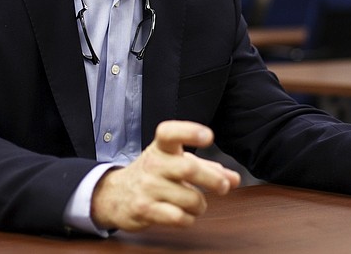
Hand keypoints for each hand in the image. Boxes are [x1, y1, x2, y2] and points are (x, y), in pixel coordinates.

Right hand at [90, 120, 240, 231]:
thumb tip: (234, 178)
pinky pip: (178, 217)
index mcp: (162, 147)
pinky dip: (188, 219)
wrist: (115, 194)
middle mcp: (153, 164)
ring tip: (197, 204)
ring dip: (201, 205)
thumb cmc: (155, 174)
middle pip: (189, 168)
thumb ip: (208, 169)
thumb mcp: (177, 162)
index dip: (189, 132)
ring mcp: (147, 187)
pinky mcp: (144, 209)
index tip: (208, 136)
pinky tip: (184, 215)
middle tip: (223, 187)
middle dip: (213, 180)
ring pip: (189, 198)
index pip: (170, 133)